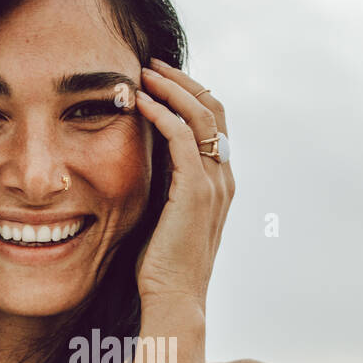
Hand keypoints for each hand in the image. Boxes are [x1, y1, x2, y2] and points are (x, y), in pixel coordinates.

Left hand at [132, 58, 233, 307]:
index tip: (159, 79)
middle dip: (182, 81)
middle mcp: (224, 178)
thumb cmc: (163, 265)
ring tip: (142, 72)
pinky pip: (182, 137)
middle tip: (151, 64)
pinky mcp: (196, 190)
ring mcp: (214, 183)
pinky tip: (139, 101)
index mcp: (220, 182)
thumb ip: (165, 185)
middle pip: (214, 109)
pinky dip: (161, 112)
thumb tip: (144, 161)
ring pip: (201, 116)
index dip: (189, 94)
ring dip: (171, 88)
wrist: (174, 297)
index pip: (214, 122)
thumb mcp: (165, 215)